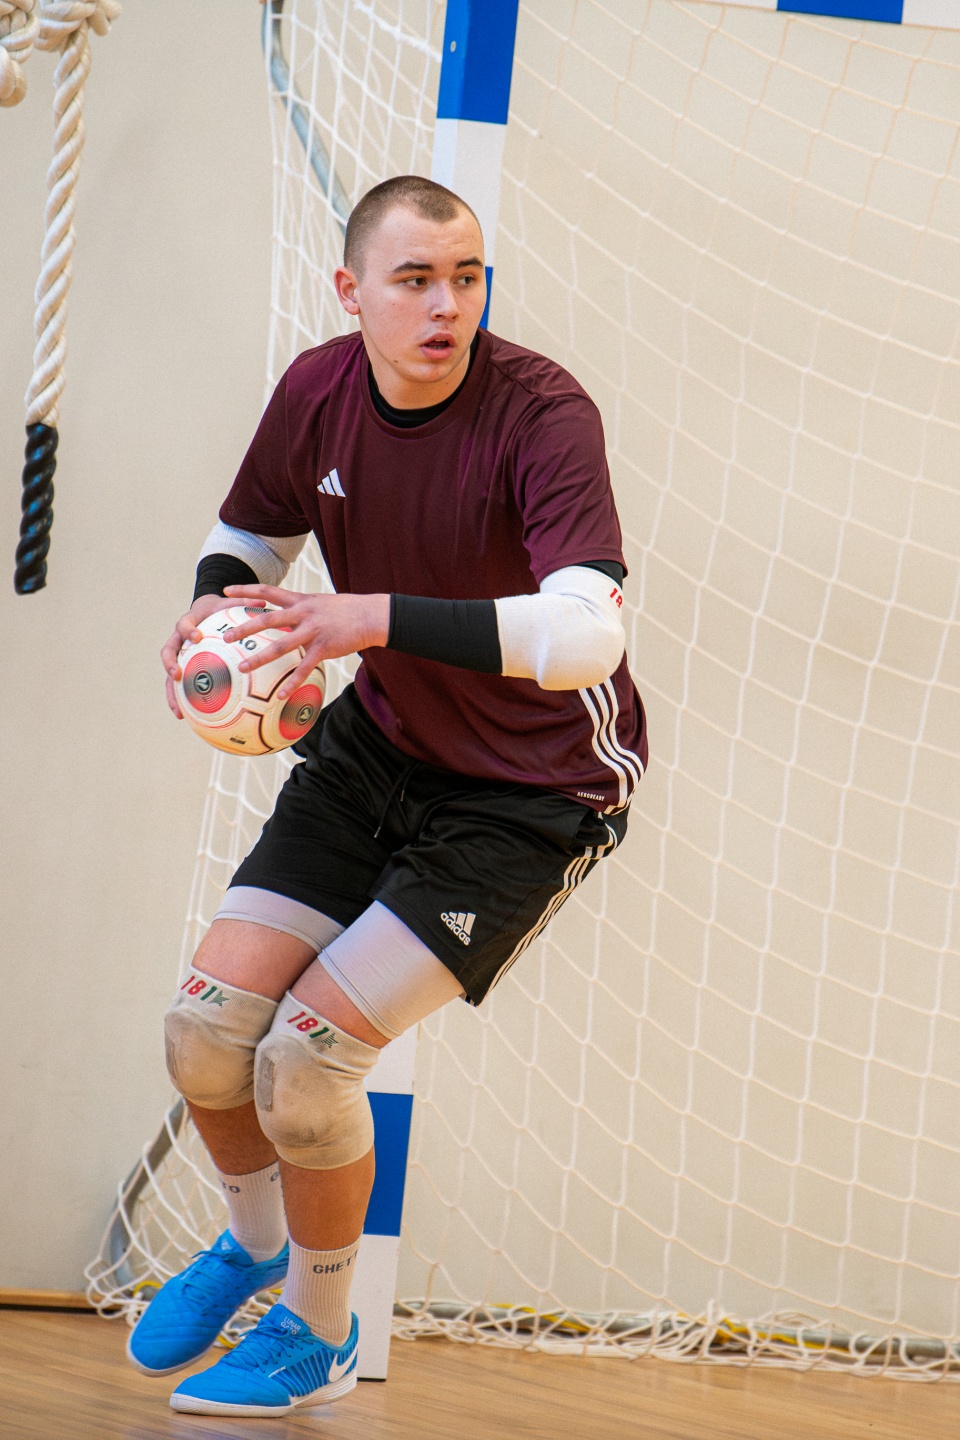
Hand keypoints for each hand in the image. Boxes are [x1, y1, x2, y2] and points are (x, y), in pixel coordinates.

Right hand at [161, 594, 239, 718]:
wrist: (205, 610)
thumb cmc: (219, 608)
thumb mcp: (229, 603)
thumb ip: (243, 602)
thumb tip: (264, 602)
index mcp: (188, 622)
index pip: (183, 625)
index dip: (188, 630)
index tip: (197, 637)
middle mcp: (179, 640)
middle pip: (167, 652)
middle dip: (169, 664)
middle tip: (176, 675)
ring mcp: (179, 655)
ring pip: (169, 676)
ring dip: (172, 694)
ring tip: (179, 712)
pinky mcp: (184, 668)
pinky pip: (181, 686)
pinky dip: (184, 702)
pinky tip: (192, 718)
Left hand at [220, 584, 390, 698]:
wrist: (370, 615)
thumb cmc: (345, 610)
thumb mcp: (319, 602)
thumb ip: (300, 608)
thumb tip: (284, 614)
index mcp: (299, 600)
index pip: (266, 591)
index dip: (245, 590)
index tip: (225, 591)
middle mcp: (303, 614)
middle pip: (267, 619)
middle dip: (244, 628)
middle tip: (225, 636)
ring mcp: (312, 631)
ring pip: (280, 646)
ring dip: (259, 658)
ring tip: (242, 667)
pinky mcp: (324, 648)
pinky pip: (304, 668)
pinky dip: (292, 683)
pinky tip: (281, 695)